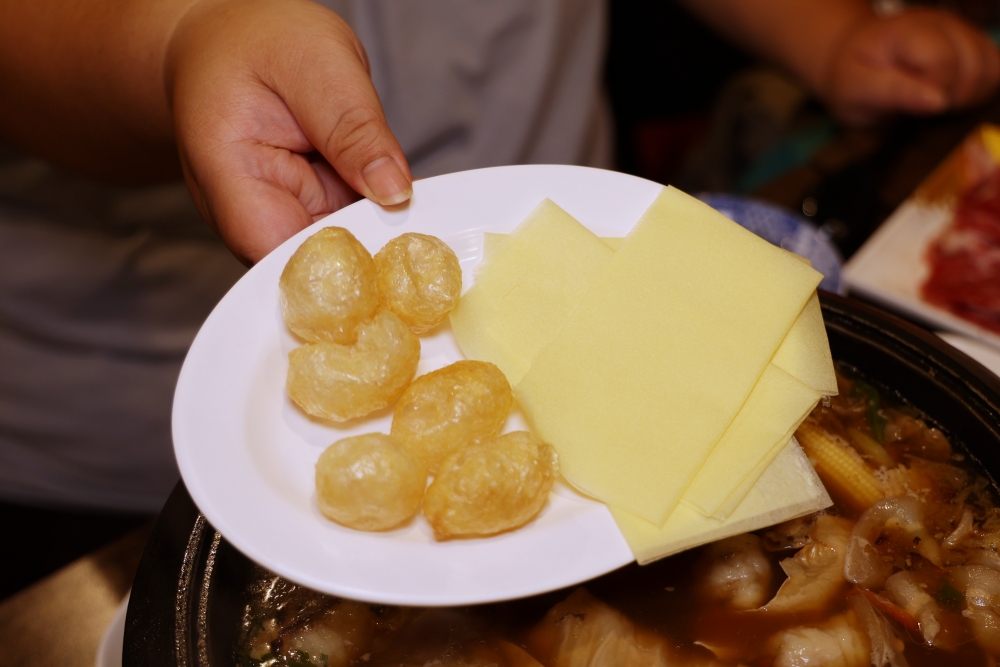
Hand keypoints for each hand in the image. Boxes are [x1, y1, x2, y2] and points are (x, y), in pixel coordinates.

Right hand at [167, 0, 411, 263]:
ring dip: (378, 242)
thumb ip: (353, 128)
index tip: (391, 249)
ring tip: (414, 220)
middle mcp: (248, 214)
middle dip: (370, 258)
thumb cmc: (255, 40)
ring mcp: (278, 220)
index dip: (338, 268)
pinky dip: (377, 226)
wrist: (228, 41)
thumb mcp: (316, 62)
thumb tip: (394, 192)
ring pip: (338, 257)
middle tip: (422, 238)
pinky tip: (397, 208)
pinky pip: (349, 236)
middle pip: (314, 267)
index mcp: (229, 175)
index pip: (280, 254)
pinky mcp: (307, 216)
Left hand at [822, 9, 999, 124]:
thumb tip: (939, 103)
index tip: (914, 110)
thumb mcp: (857, 91)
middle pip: (975, 67)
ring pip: (992, 70)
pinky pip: (995, 71)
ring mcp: (962, 31)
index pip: (944, 62)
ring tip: (935, 104)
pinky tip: (951, 98)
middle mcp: (942, 24)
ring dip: (969, 97)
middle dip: (953, 99)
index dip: (935, 94)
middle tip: (922, 110)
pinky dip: (979, 91)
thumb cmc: (854, 78)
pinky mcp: (974, 44)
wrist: (853, 59)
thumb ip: (895, 94)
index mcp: (908, 31)